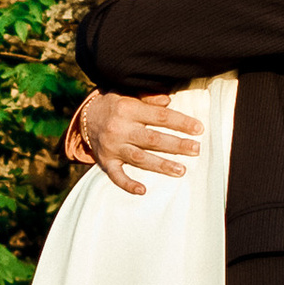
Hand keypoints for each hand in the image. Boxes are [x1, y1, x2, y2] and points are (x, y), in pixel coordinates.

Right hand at [75, 89, 204, 195]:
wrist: (85, 118)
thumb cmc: (115, 106)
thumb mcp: (129, 94)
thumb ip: (148, 97)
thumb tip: (168, 101)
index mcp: (128, 109)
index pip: (159, 116)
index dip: (180, 122)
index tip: (198, 129)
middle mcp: (119, 129)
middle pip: (152, 139)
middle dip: (176, 145)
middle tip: (196, 149)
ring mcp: (112, 147)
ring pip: (139, 158)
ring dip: (161, 165)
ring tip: (181, 170)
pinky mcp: (105, 162)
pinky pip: (116, 176)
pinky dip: (128, 184)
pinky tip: (142, 190)